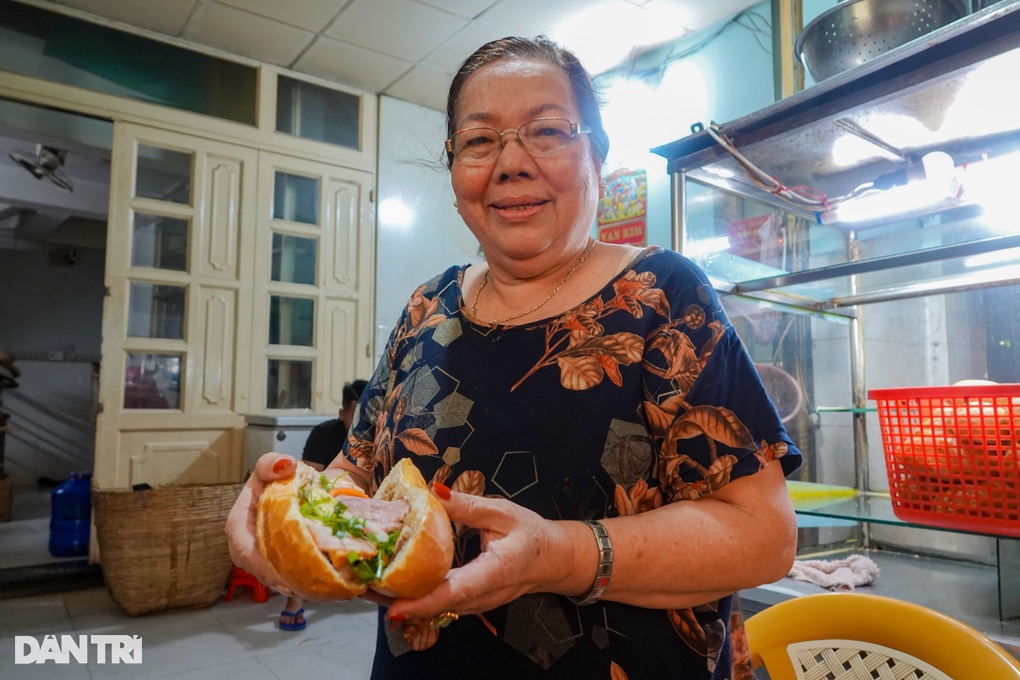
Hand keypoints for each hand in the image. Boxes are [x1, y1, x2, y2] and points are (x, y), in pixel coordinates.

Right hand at [225, 453, 396, 604]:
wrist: (301, 486)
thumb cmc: (280, 478)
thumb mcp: (272, 466)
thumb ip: (271, 463)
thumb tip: (285, 466)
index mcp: (240, 523)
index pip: (243, 549)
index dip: (259, 566)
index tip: (281, 577)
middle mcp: (250, 544)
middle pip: (260, 570)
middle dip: (281, 582)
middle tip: (304, 590)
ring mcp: (267, 555)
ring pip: (278, 576)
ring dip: (296, 585)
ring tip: (317, 591)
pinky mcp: (285, 561)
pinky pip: (292, 575)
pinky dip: (307, 581)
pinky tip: (323, 586)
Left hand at [382, 485, 577, 624]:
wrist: (555, 561)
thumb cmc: (532, 535)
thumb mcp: (502, 512)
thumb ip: (468, 505)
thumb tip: (434, 492)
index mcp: (494, 572)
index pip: (455, 592)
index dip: (423, 602)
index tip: (394, 607)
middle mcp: (483, 596)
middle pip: (436, 605)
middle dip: (397, 599)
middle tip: (360, 585)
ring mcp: (476, 604)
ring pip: (435, 608)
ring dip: (402, 599)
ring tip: (367, 583)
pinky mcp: (470, 602)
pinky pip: (440, 603)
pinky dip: (416, 596)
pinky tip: (392, 582)